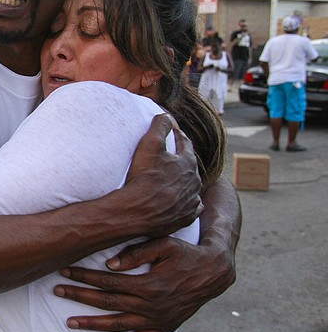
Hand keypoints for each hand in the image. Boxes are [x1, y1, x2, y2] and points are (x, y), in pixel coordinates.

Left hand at [54, 236, 235, 331]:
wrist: (213, 272)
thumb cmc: (185, 253)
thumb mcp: (163, 244)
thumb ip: (136, 253)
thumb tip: (109, 263)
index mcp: (148, 284)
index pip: (107, 281)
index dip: (84, 275)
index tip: (65, 271)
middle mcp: (151, 306)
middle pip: (107, 303)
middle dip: (79, 296)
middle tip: (57, 291)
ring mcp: (157, 320)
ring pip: (118, 325)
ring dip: (92, 323)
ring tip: (70, 322)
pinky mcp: (164, 327)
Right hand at [123, 114, 201, 237]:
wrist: (138, 211)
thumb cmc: (144, 177)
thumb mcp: (150, 144)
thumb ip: (160, 126)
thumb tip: (167, 115)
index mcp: (188, 162)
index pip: (185, 144)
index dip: (177, 136)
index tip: (171, 131)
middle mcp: (194, 181)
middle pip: (190, 166)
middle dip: (181, 159)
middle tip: (170, 155)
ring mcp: (191, 200)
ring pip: (192, 187)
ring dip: (184, 181)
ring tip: (173, 179)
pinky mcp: (186, 217)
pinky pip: (191, 207)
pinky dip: (187, 202)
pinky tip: (179, 200)